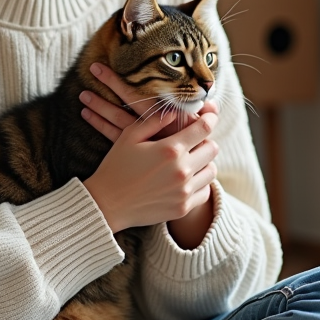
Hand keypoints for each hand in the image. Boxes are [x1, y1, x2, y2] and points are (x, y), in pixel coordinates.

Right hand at [81, 63, 218, 235]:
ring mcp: (183, 191)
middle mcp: (181, 170)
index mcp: (170, 149)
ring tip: (191, 161)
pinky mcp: (182, 207)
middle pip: (212, 149)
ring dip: (204, 163)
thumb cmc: (115, 166)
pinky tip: (187, 180)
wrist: (107, 204)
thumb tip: (175, 113)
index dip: (209, 119)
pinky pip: (205, 191)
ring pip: (211, 171)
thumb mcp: (129, 136)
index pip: (204, 129)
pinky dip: (200, 184)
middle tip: (194, 141)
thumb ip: (154, 121)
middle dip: (205, 141)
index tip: (208, 117)